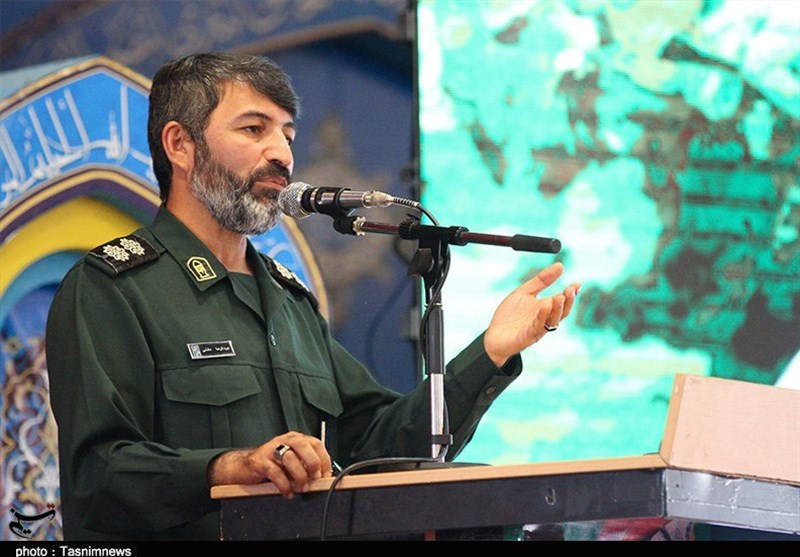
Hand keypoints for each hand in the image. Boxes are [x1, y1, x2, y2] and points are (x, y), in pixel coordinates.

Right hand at [208, 431, 332, 498]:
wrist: (243, 466)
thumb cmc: (270, 464)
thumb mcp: (290, 462)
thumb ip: (304, 465)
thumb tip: (322, 478)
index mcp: (294, 439)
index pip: (315, 443)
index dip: (324, 459)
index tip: (326, 474)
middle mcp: (284, 441)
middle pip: (304, 445)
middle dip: (313, 463)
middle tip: (315, 478)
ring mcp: (270, 450)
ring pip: (290, 458)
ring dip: (299, 476)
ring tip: (301, 488)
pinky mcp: (260, 461)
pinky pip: (275, 473)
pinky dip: (284, 485)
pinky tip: (287, 492)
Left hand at [483, 262, 579, 367]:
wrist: (492, 336)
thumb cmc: (510, 316)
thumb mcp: (524, 293)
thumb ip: (541, 281)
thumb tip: (560, 266)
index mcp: (545, 309)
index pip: (562, 301)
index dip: (571, 293)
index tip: (577, 284)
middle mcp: (544, 320)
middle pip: (561, 312)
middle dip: (568, 301)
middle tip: (571, 289)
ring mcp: (536, 329)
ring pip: (552, 321)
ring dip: (557, 309)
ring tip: (560, 296)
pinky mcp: (526, 337)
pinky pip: (536, 327)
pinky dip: (542, 317)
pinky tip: (544, 307)